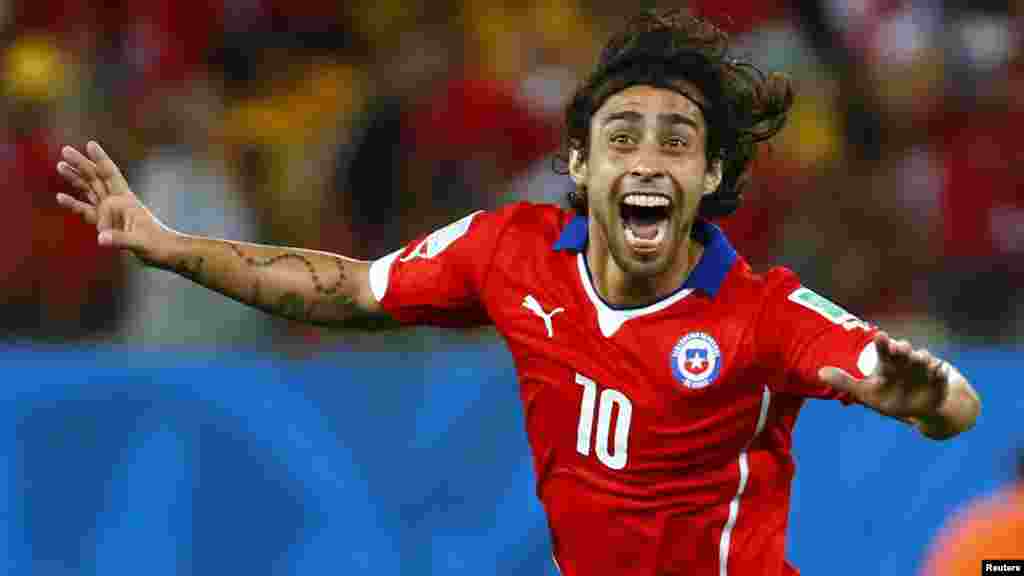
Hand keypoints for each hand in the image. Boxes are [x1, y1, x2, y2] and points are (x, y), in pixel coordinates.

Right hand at [55, 141, 176, 265]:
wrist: (163, 252)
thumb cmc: (156, 245)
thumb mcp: (139, 242)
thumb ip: (119, 239)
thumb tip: (101, 239)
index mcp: (125, 200)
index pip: (110, 174)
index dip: (101, 159)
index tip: (90, 144)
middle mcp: (116, 201)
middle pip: (96, 178)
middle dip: (81, 163)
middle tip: (65, 150)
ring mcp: (110, 211)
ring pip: (90, 189)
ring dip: (76, 178)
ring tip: (60, 165)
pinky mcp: (106, 222)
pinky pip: (86, 210)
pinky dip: (74, 203)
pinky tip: (60, 197)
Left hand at [818, 332, 952, 420]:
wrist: (920, 408)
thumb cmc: (889, 396)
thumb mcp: (866, 393)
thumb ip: (845, 383)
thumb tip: (819, 372)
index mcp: (888, 364)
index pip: (883, 351)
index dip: (882, 344)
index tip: (880, 336)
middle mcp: (906, 363)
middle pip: (904, 353)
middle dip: (902, 349)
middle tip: (900, 347)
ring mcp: (924, 371)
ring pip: (923, 360)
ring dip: (922, 359)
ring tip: (920, 358)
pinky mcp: (939, 381)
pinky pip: (940, 375)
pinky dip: (939, 374)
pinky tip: (939, 370)